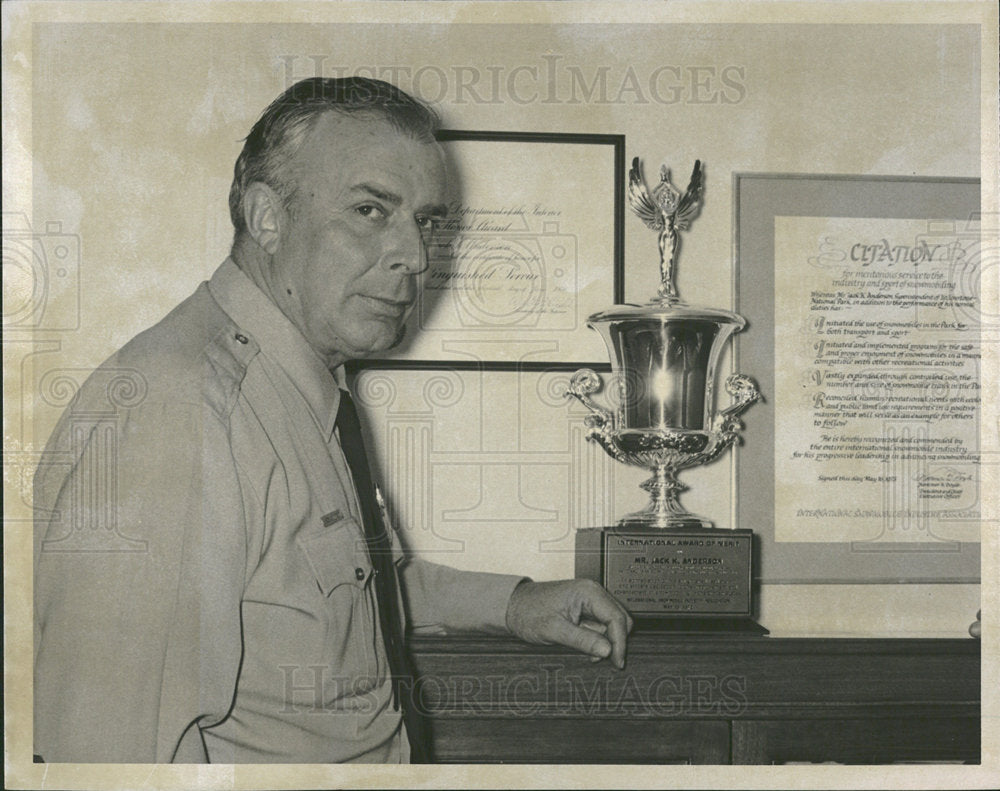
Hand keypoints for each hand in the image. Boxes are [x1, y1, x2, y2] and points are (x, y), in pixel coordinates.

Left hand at [505, 579, 633, 668]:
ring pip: (611, 624)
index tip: (617, 663)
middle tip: (601, 661)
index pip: (617, 618)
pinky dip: (597, 639)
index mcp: (588, 592)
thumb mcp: (554, 630)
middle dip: (614, 642)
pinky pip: (600, 625)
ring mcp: (590, 600)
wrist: (512, 606)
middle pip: (620, 620)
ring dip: (605, 642)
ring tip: (588, 655)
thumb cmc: (528, 612)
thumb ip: (583, 640)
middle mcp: (593, 592)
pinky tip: (585, 647)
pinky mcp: (585, 608)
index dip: (620, 643)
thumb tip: (608, 651)